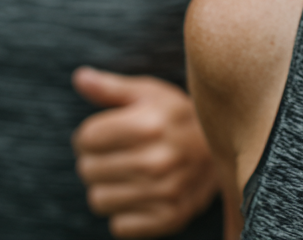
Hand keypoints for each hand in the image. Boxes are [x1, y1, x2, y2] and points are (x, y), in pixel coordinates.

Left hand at [73, 66, 217, 238]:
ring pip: (99, 200)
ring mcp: (165, 192)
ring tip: (128, 174)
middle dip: (96, 160)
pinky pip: (119, 226)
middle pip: (88, 170)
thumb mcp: (149, 93)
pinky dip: (124, 213)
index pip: (85, 139)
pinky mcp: (170, 217)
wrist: (223, 150)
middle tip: (117, 154)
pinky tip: (141, 194)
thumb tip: (80, 77)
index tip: (105, 133)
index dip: (90, 135)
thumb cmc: (177, 118)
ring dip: (107, 188)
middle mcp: (157, 159)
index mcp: (149, 124)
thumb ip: (110, 88)